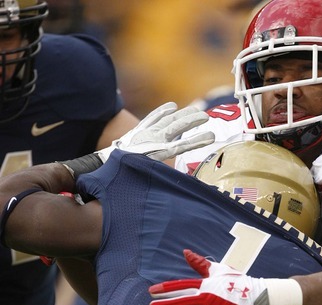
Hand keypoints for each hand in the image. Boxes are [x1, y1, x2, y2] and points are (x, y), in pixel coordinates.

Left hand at [97, 102, 214, 162]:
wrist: (109, 162)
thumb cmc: (131, 171)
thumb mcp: (149, 173)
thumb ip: (164, 173)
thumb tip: (178, 181)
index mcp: (159, 152)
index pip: (183, 145)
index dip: (198, 140)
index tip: (212, 136)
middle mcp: (155, 139)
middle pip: (178, 127)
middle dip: (192, 121)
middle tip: (206, 116)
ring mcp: (147, 131)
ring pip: (168, 119)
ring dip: (183, 114)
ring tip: (196, 110)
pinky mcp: (140, 128)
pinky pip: (153, 117)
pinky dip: (163, 111)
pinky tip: (172, 106)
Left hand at [149, 250, 269, 304]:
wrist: (259, 298)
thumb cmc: (238, 282)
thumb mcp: (219, 271)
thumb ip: (200, 264)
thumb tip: (185, 252)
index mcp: (206, 285)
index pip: (182, 286)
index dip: (166, 289)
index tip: (152, 291)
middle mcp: (208, 300)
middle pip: (183, 303)